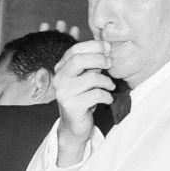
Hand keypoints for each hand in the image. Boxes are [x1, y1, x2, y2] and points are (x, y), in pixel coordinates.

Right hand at [52, 41, 114, 164]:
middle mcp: (59, 80)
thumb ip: (90, 63)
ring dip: (106, 81)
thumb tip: (106, 47)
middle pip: (78, 60)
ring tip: (110, 86)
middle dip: (99, 59)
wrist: (75, 125)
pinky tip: (107, 99)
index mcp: (61, 69)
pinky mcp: (72, 106)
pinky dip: (106, 96)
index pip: (75, 50)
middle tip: (110, 64)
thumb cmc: (83, 97)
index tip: (108, 48)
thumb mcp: (85, 77)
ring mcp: (64, 93)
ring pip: (91, 78)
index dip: (93, 46)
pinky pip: (96, 95)